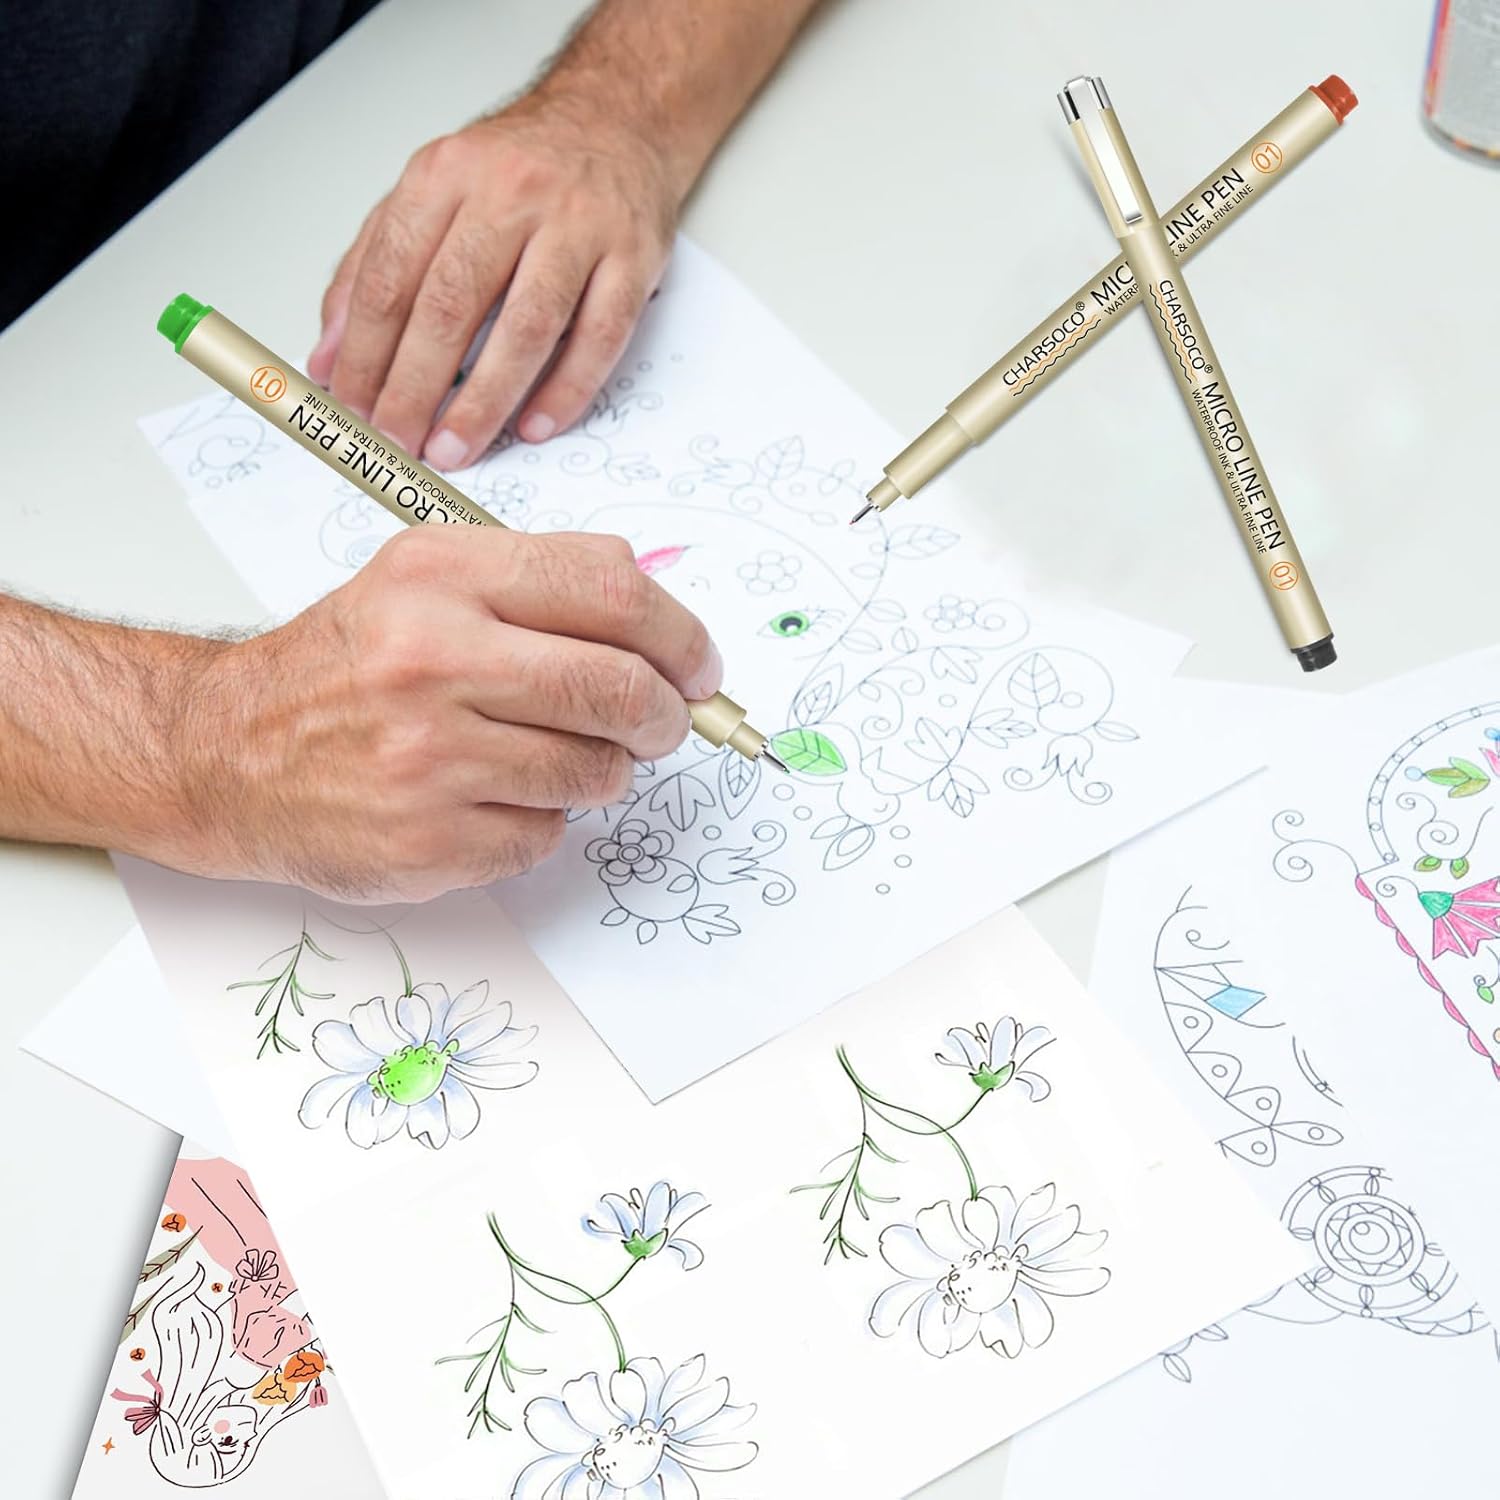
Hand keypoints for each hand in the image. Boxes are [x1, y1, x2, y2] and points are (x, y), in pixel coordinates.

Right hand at [182, 527, 720, 902]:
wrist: (230, 753)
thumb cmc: (347, 666)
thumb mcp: (427, 582)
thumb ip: (541, 582)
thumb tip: (662, 620)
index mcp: (442, 577)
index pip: (611, 592)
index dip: (681, 636)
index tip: (699, 667)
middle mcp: (431, 660)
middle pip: (620, 690)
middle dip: (668, 715)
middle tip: (666, 724)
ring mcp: (428, 760)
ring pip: (594, 772)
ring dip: (601, 770)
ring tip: (553, 756)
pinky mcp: (426, 842)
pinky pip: (545, 835)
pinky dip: (540, 820)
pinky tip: (491, 798)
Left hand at [308, 88, 681, 470]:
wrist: (616, 120)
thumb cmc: (519, 170)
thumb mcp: (430, 195)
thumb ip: (371, 268)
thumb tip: (330, 356)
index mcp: (446, 175)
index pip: (390, 278)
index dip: (366, 353)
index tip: (352, 407)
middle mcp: (511, 193)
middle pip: (451, 305)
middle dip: (416, 386)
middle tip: (398, 441)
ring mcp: (578, 226)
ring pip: (527, 327)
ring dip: (486, 400)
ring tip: (455, 449)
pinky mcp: (632, 258)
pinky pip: (599, 337)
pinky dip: (566, 389)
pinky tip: (535, 425)